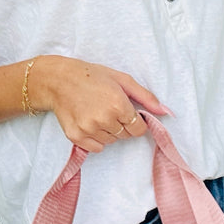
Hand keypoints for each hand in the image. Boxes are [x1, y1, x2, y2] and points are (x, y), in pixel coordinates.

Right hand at [31, 56, 169, 153]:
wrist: (58, 80)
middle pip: (125, 135)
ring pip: (111, 141)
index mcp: (118, 104)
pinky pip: (96, 147)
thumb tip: (164, 111)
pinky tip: (90, 122)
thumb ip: (145, 96)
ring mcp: (89, 129)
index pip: (138, 128)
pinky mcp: (76, 137)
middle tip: (109, 109)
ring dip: (109, 131)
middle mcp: (104, 119)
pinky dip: (96, 139)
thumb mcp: (121, 79)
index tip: (127, 113)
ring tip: (98, 113)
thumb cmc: (91, 76)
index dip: (136, 121)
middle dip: (122, 124)